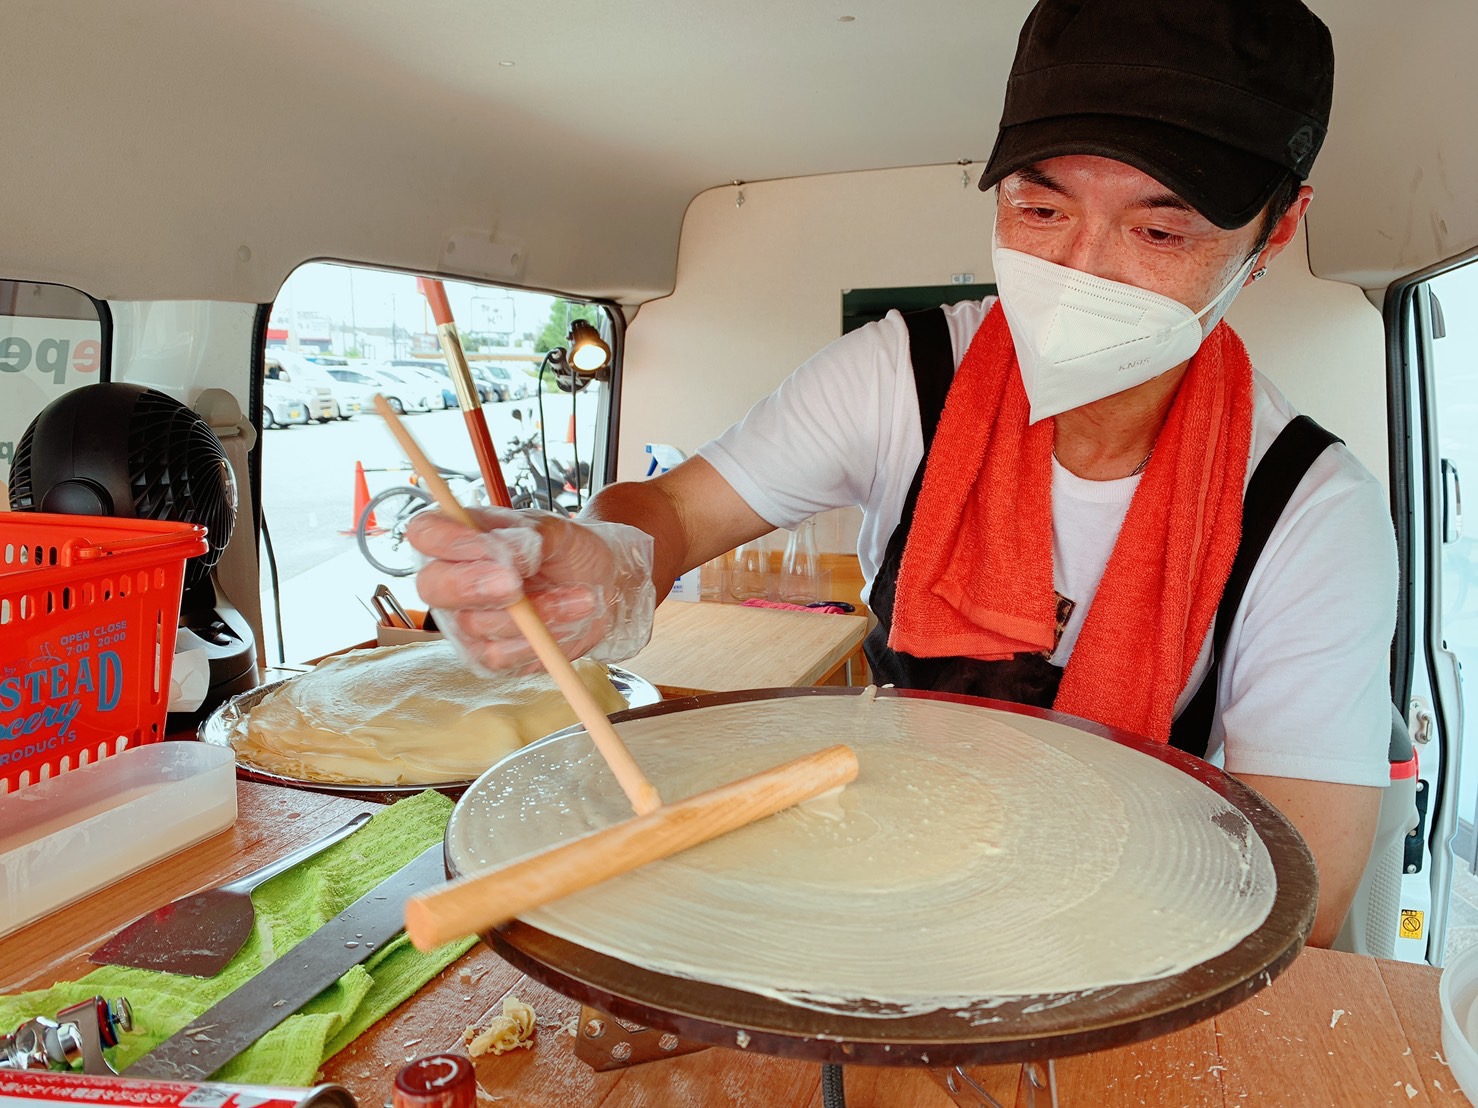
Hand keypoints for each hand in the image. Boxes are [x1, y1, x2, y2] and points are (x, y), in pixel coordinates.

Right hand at [406, 506, 654, 672]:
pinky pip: (497, 657)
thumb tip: (507, 553)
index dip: (446, 540)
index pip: (425, 533)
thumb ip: (526, 536)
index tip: (486, 544)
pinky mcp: (487, 656)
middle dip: (472, 585)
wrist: (599, 585)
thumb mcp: (556, 531)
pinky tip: (568, 620)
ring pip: (474, 624)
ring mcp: (465, 622)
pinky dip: (537, 641)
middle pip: (431, 586)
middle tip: (514, 583)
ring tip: (579, 596)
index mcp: (459, 537)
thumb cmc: (567, 552)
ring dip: (531, 613)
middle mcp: (452, 580)